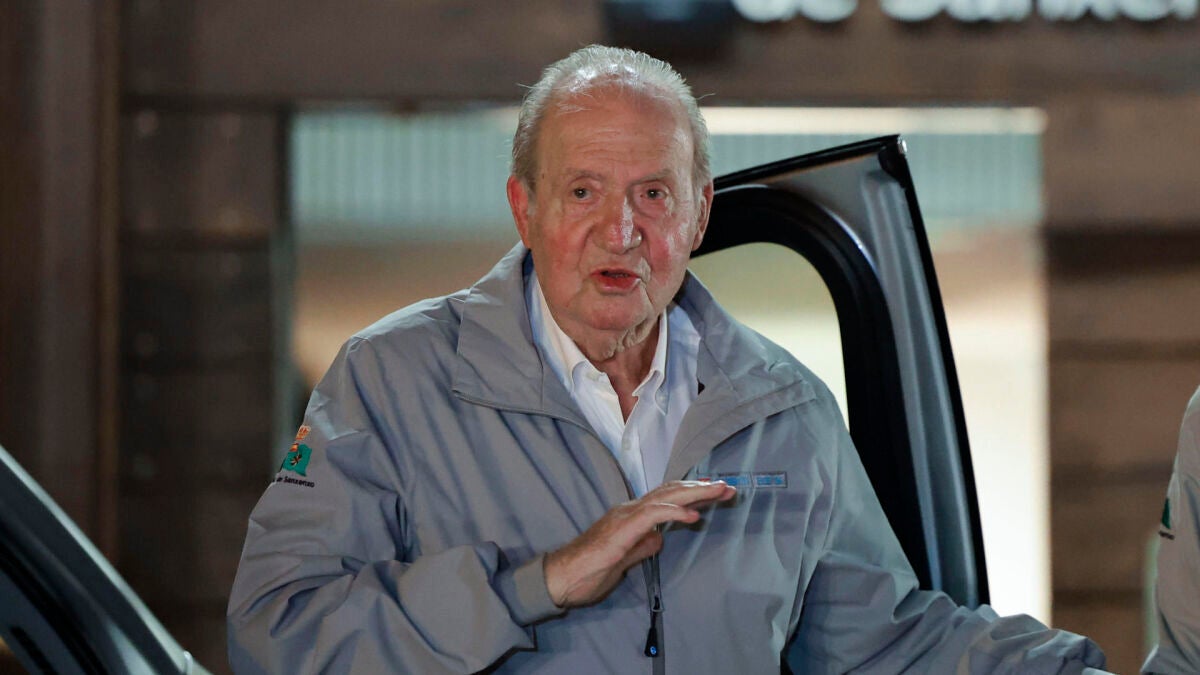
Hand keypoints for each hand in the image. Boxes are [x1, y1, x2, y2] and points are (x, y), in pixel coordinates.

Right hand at [543, 480, 735, 607]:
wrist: (562, 577)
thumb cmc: (589, 570)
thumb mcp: (625, 558)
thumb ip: (642, 546)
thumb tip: (659, 539)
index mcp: (631, 516)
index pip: (667, 499)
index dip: (693, 495)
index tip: (716, 493)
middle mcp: (629, 510)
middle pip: (671, 492)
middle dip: (701, 489)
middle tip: (728, 488)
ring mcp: (625, 517)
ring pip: (665, 497)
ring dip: (694, 494)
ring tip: (718, 492)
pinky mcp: (621, 529)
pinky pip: (652, 515)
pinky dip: (674, 513)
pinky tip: (692, 516)